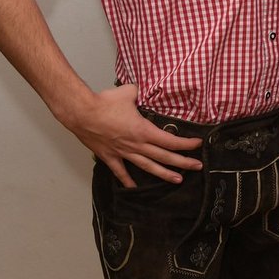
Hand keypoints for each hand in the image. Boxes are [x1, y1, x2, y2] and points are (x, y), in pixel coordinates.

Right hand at [60, 83, 201, 187]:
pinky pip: (120, 171)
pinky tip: (134, 188)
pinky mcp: (109, 156)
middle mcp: (136, 145)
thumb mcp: (129, 92)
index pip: (170, 141)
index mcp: (144, 131)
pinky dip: (127, 180)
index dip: (186, 144)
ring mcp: (123, 152)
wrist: (81, 113)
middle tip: (198, 166)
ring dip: (164, 174)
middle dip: (183, 162)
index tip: (198, 144)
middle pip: (164, 156)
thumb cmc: (105, 102)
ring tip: (177, 180)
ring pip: (148, 166)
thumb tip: (143, 89)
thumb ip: (140, 93)